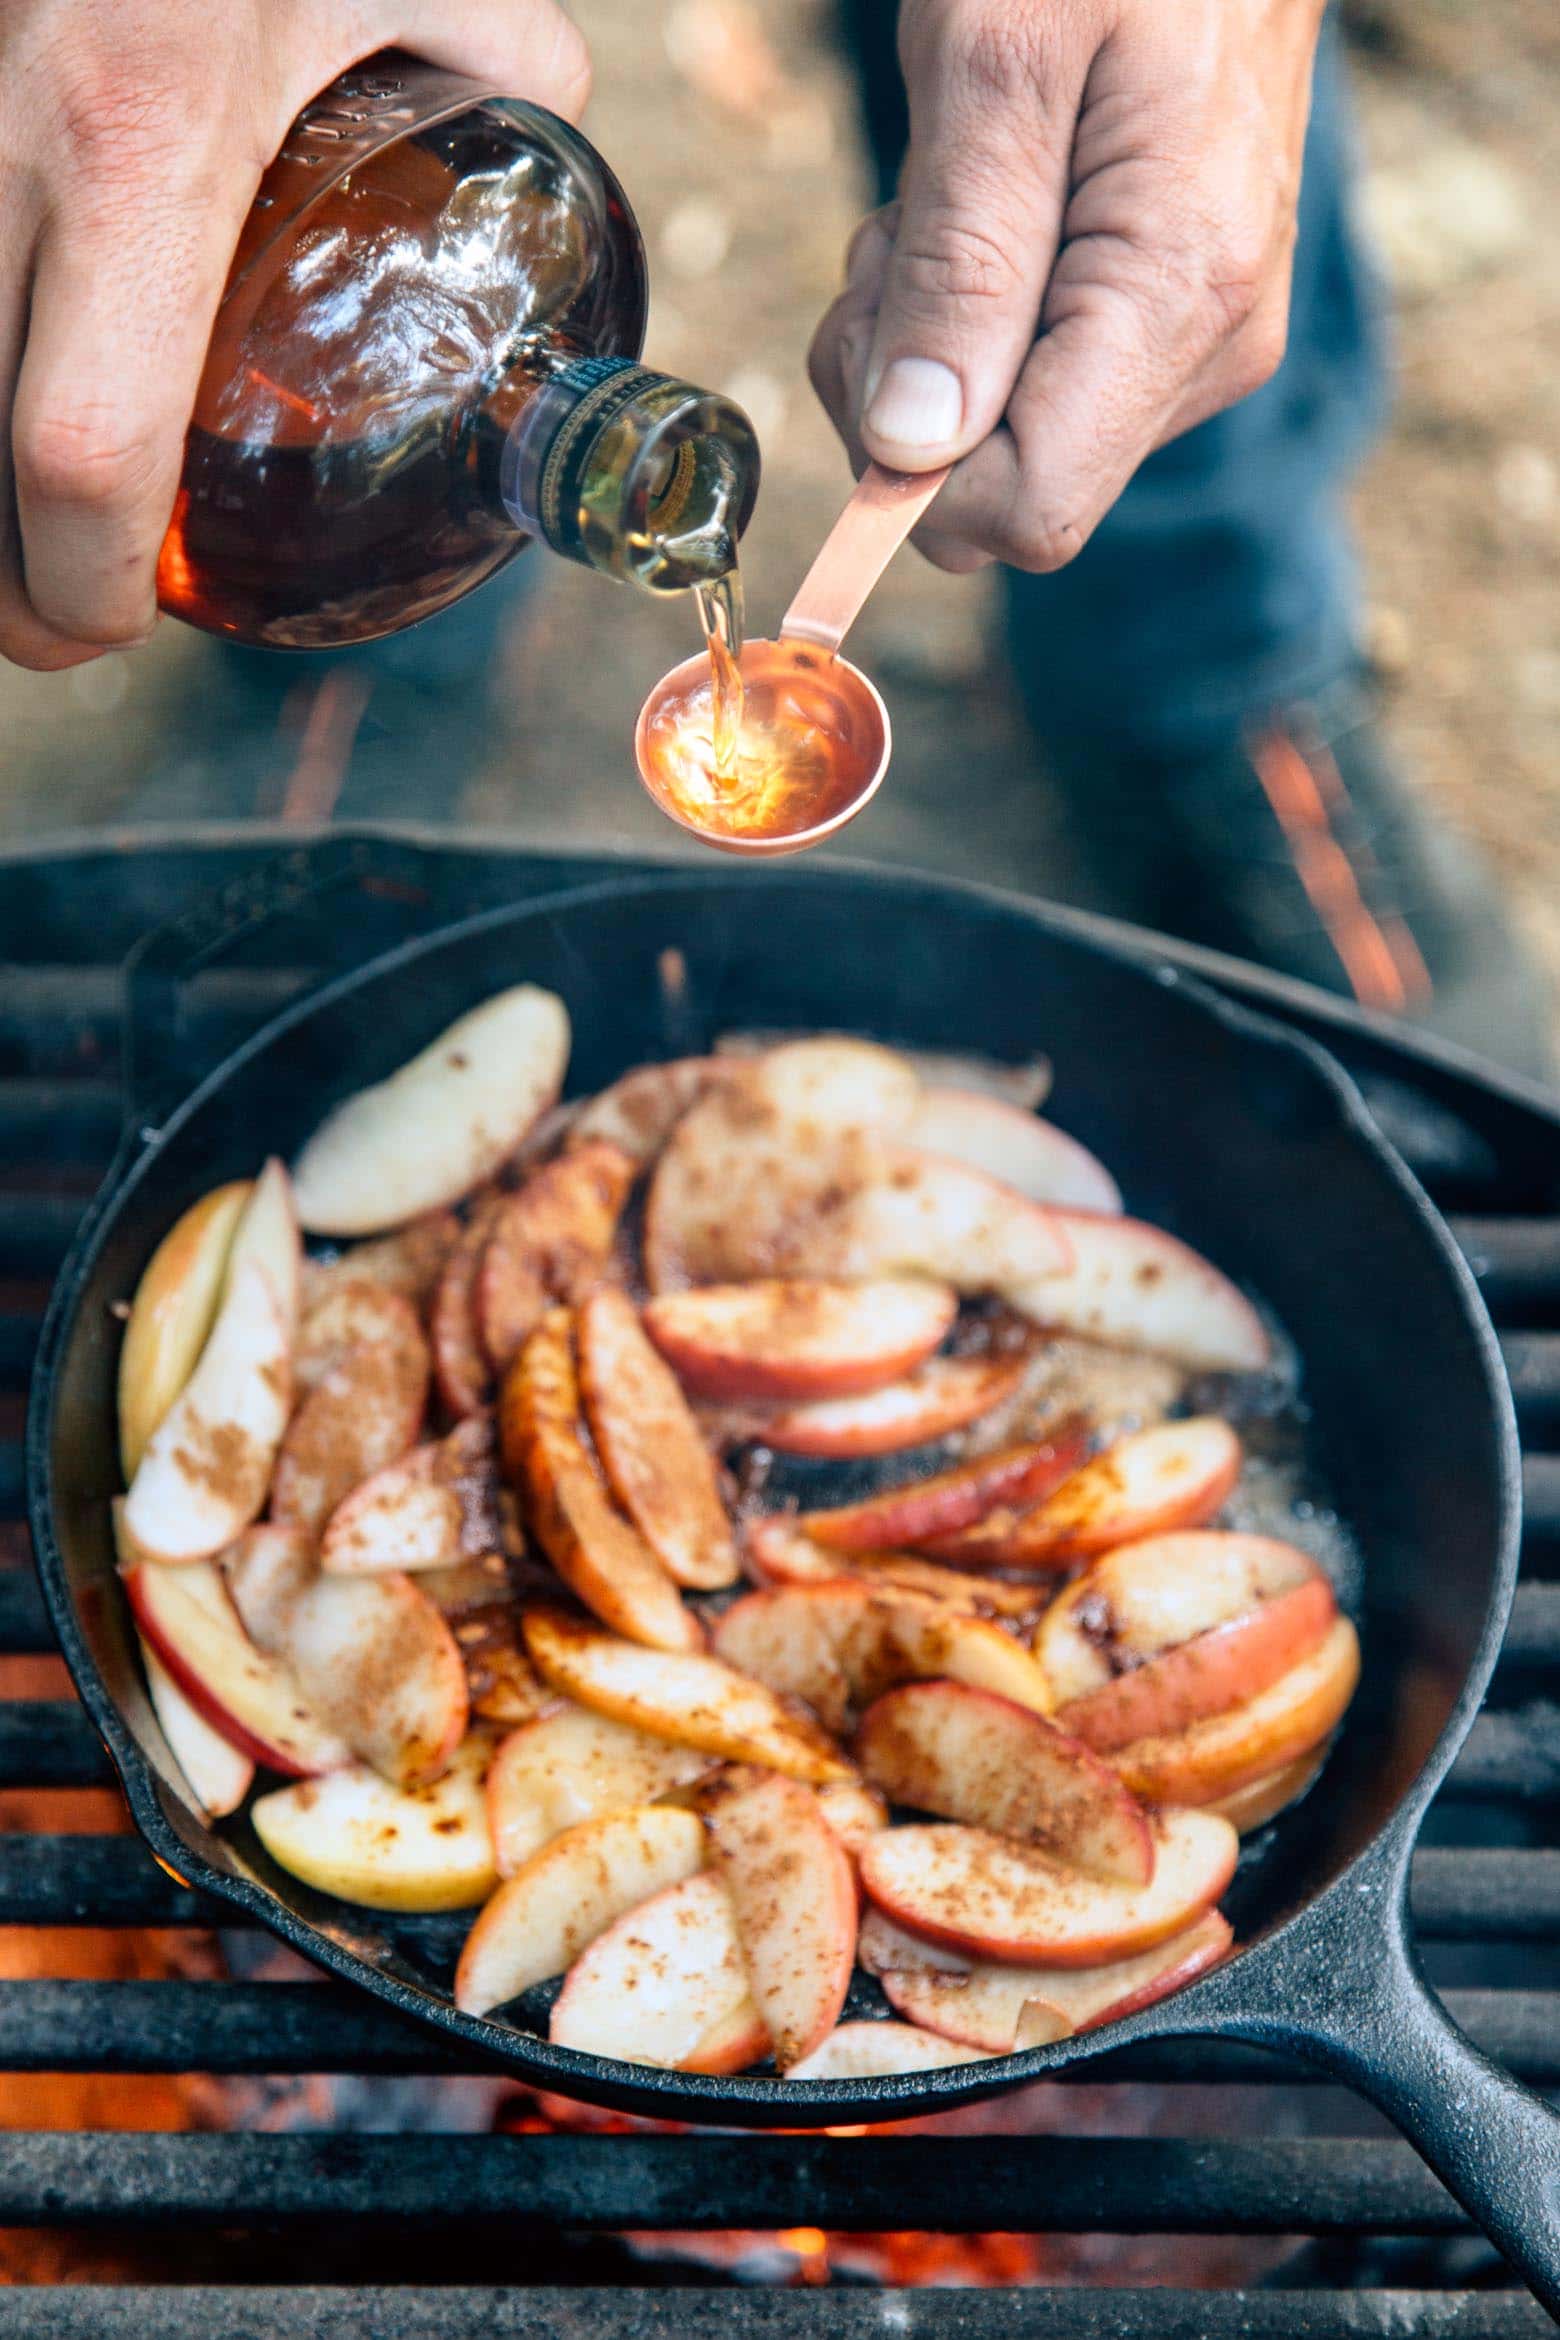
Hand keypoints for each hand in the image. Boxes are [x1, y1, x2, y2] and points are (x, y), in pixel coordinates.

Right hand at [0, 0, 589, 667]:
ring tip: (30, 537)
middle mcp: (0, 150)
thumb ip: (501, 46)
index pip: (86, 449)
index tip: (122, 617)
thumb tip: (552, 111)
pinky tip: (0, 406)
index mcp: (139, 143)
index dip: (87, 577)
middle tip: (65, 613)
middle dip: (3, 581)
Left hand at [810, 0, 1323, 572]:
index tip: (872, 328)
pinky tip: (995, 207)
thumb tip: (911, 448)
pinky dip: (976, 319)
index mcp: (1179, 292)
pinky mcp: (1174, 328)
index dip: (913, 468)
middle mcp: (1209, 350)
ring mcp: (1199, 347)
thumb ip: (958, 259)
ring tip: (953, 190)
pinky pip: (1037, 392)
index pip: (1025, 509)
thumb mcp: (994, 52)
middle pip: (1007, 499)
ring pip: (1010, 451)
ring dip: (932, 344)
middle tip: (900, 233)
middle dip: (907, 398)